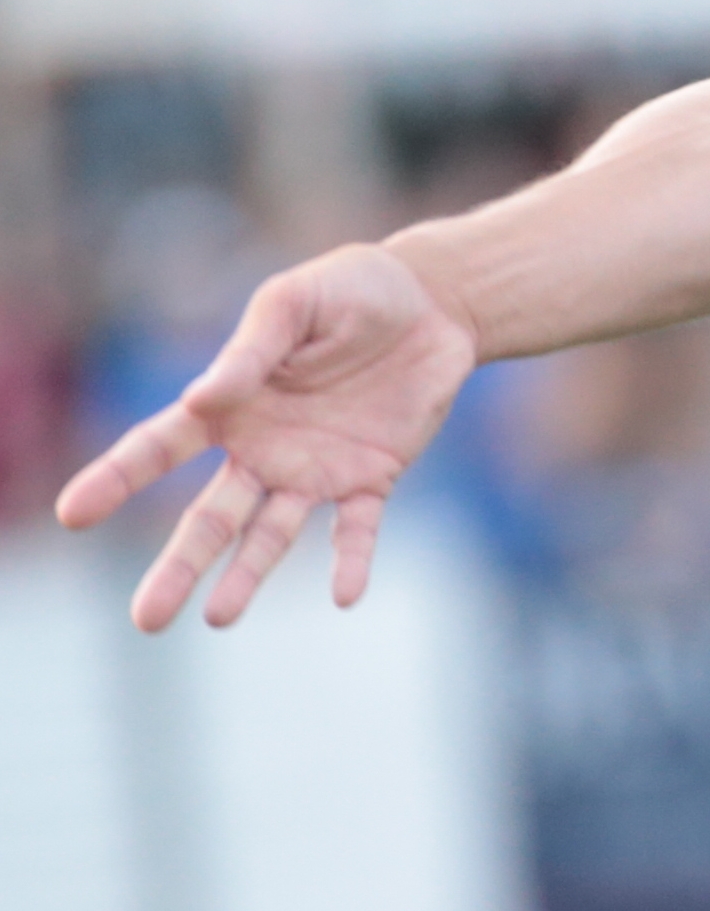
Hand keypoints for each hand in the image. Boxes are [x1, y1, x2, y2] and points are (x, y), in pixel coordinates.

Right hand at [54, 242, 479, 631]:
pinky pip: (356, 528)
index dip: (117, 478)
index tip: (74, 513)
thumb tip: (200, 400)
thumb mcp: (296, 303)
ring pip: (271, 535)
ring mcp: (315, 469)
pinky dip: (350, 561)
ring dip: (246, 576)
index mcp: (231, 406)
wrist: (435, 302)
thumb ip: (252, 350)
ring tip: (218, 618)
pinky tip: (345, 594)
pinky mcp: (372, 476)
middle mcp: (263, 450)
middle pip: (211, 517)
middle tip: (148, 618)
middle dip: (179, 565)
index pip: (160, 447)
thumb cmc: (351, 291)